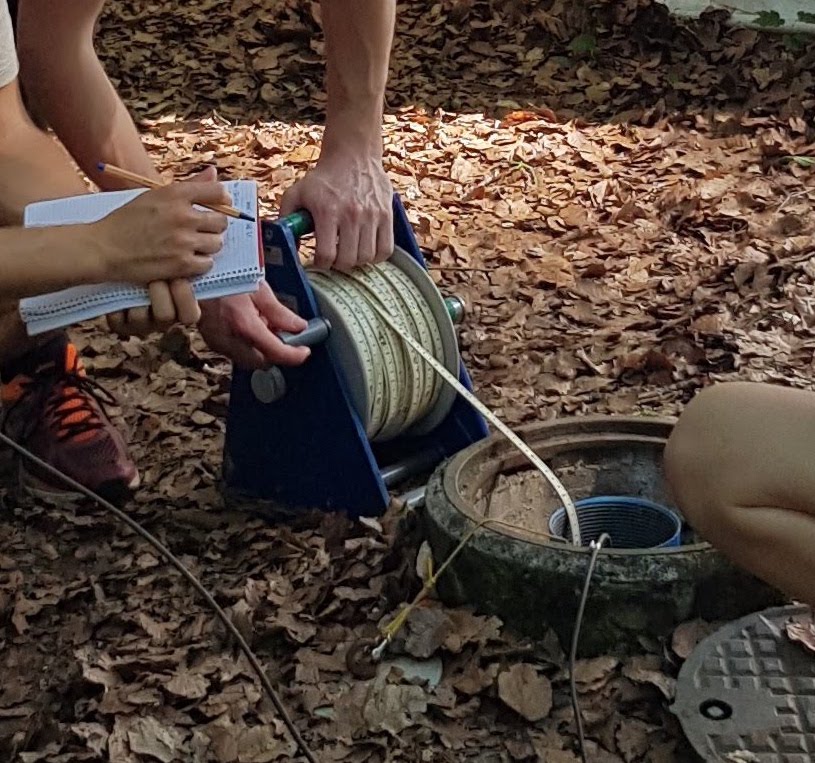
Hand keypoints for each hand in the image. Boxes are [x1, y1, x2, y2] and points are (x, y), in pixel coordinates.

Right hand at [104, 167, 224, 336]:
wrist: (103, 248)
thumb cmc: (126, 221)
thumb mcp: (153, 196)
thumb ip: (188, 186)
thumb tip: (214, 173)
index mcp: (175, 194)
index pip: (217, 192)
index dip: (222, 201)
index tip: (219, 207)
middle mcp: (182, 216)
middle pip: (221, 221)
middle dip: (213, 226)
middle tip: (200, 231)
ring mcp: (183, 241)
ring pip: (216, 243)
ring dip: (207, 246)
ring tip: (190, 246)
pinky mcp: (181, 264)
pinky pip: (207, 263)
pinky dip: (199, 263)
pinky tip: (186, 259)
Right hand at [198, 281, 310, 368]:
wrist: (192, 274)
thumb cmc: (224, 275)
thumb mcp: (258, 288)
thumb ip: (279, 312)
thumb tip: (298, 326)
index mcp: (245, 325)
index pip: (276, 353)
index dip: (294, 356)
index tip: (304, 352)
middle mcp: (230, 340)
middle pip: (262, 362)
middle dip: (277, 353)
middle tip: (285, 335)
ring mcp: (218, 343)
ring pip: (248, 360)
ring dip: (261, 349)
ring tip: (264, 324)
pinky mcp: (212, 342)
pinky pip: (235, 352)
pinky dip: (247, 345)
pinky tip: (249, 325)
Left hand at [279, 149, 392, 270]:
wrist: (352, 155)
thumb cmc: (323, 178)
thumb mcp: (297, 193)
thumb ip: (286, 219)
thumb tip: (288, 246)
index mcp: (327, 210)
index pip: (327, 255)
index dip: (321, 263)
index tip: (320, 260)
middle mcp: (351, 214)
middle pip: (348, 260)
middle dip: (339, 264)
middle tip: (335, 256)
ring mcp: (372, 215)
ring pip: (367, 257)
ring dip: (357, 261)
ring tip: (350, 252)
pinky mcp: (387, 214)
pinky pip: (386, 249)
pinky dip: (376, 256)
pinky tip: (367, 249)